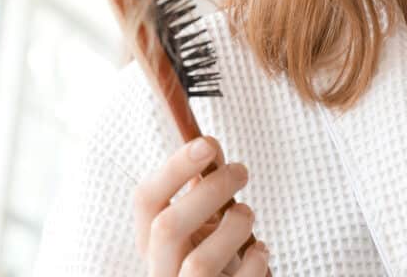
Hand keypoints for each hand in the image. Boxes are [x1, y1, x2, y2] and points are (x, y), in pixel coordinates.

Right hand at [132, 135, 269, 275]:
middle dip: (209, 192)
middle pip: (167, 228)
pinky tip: (260, 250)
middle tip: (240, 171)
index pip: (146, 200)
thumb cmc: (212, 255)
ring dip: (232, 228)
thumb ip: (202, 187)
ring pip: (199, 263)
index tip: (207, 143)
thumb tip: (209, 146)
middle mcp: (161, 269)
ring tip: (246, 214)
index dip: (174, 169)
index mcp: (151, 241)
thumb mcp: (201, 221)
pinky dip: (254, 261)